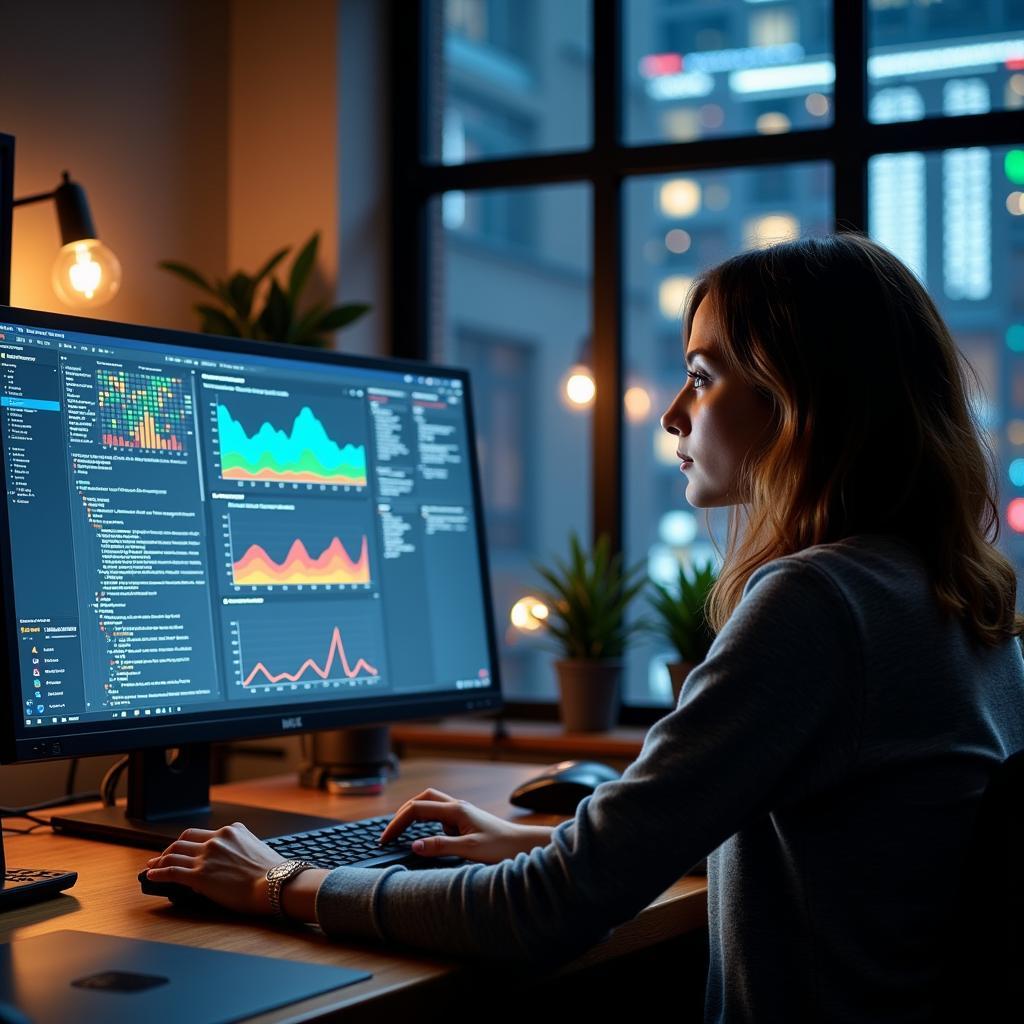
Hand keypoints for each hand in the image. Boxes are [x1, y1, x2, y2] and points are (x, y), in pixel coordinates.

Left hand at [143, 822, 291, 915]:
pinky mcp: (199, 876)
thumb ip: (237, 848)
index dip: (186, 841)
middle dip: (169, 848)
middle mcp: (216, 839)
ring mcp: (206, 857)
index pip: (201, 833)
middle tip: (161, 856)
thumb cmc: (271, 872)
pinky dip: (158, 872)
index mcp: (232, 831)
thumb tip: (224, 861)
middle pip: (183, 839)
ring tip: (152, 866)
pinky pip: (171, 871)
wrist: (274, 884)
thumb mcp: (255, 848)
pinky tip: (152, 875)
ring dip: (159, 860)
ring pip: (174, 854)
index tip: (180, 848)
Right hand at [379, 788, 553, 864]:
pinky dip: (427, 822)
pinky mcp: (466, 821)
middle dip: (402, 813)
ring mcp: (462, 813)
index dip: (397, 823)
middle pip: (422, 799)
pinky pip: (440, 816)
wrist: (525, 845)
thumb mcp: (469, 850)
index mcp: (455, 810)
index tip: (384, 839)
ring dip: (415, 814)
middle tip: (389, 832)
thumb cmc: (502, 847)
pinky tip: (427, 838)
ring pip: (431, 805)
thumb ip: (441, 847)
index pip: (416, 809)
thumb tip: (414, 845)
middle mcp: (458, 807)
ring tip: (401, 832)